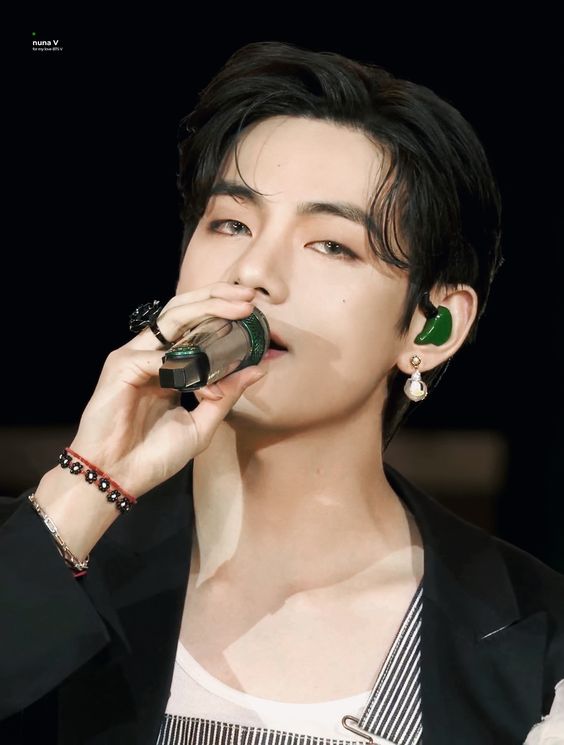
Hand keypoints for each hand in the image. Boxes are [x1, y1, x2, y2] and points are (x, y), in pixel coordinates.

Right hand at [68, 282, 265, 497]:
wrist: (118, 478)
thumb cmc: (154, 455)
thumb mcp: (201, 425)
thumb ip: (226, 395)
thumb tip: (258, 369)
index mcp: (168, 365)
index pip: (195, 325)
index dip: (223, 313)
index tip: (253, 311)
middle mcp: (152, 354)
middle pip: (184, 311)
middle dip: (218, 298)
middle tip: (249, 298)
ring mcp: (134, 357)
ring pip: (172, 319)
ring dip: (207, 310)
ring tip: (238, 310)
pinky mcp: (120, 367)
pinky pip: (157, 357)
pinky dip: (185, 368)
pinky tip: (206, 385)